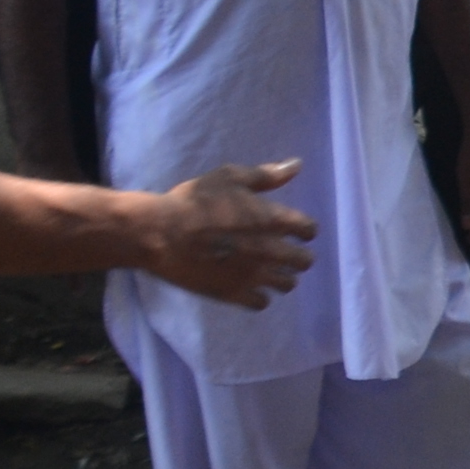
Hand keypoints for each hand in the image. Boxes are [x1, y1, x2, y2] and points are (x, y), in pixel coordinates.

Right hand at [137, 161, 316, 307]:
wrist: (160, 232)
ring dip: (281, 276)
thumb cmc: (194, 201)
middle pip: (304, 261)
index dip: (304, 229)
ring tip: (268, 270)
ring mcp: (253, 275)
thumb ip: (266, 175)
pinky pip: (261, 303)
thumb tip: (296, 165)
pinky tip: (248, 286)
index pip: (309, 230)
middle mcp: (271, 250)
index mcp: (273, 220)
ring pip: (287, 284)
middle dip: (297, 256)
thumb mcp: (230, 177)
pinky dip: (259, 296)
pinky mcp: (233, 293)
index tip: (293, 229)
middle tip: (282, 252)